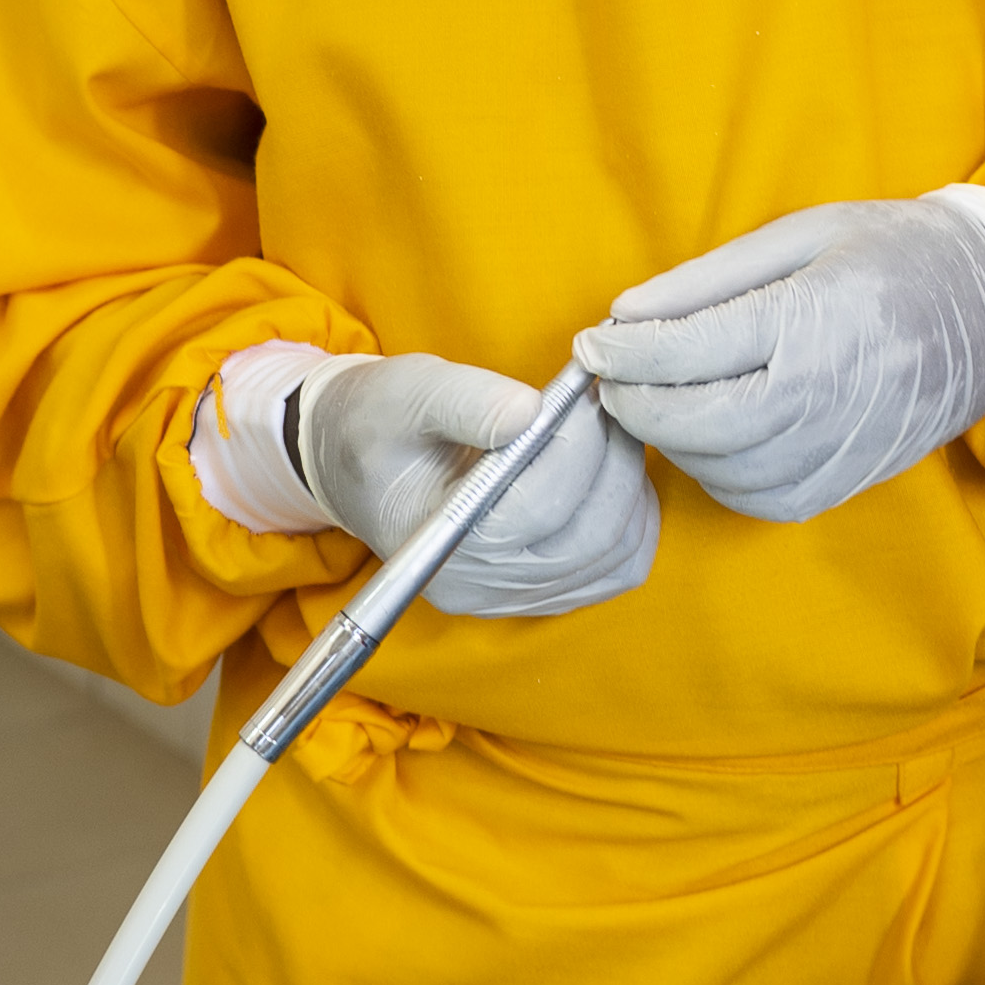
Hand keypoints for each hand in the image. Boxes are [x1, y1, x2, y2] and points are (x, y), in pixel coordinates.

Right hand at [292, 354, 661, 616]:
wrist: (353, 459)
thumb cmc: (376, 421)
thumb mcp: (406, 392)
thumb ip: (465, 401)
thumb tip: (531, 410)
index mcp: (444, 541)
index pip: (541, 504)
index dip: (579, 442)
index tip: (587, 387)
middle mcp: (481, 585)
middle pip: (591, 535)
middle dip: (614, 458)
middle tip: (605, 401)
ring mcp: (513, 597)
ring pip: (616, 555)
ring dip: (628, 486)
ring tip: (606, 430)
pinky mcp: (538, 591)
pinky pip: (616, 568)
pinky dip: (630, 518)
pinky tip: (610, 473)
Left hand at [575, 196, 984, 520]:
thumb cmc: (892, 255)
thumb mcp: (802, 234)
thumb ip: (709, 279)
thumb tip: (626, 313)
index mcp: (810, 320)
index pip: (689, 350)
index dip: (624, 352)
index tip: (591, 344)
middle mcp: (824, 393)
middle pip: (696, 422)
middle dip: (635, 404)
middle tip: (608, 379)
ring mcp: (838, 445)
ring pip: (721, 468)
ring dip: (671, 441)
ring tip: (654, 401)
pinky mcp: (845, 480)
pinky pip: (759, 497)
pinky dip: (716, 474)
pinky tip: (708, 437)